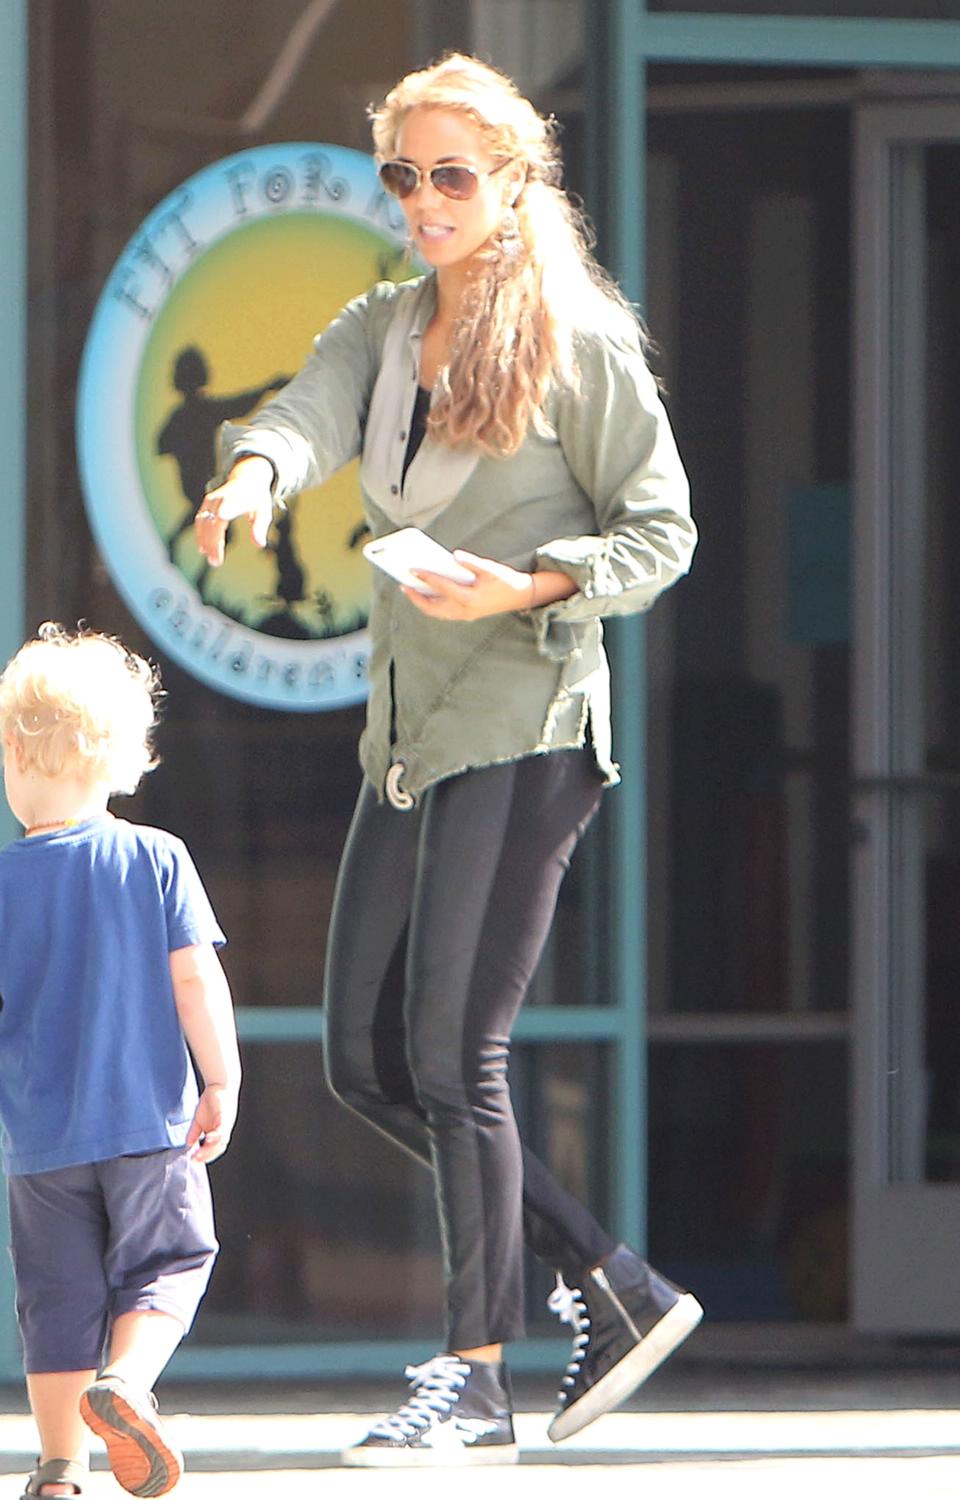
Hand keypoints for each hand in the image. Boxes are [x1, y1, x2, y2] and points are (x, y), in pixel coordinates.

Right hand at [186, 1084, 237, 1163]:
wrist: (220, 1084)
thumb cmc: (211, 1101)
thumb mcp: (199, 1120)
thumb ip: (194, 1132)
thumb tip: (188, 1145)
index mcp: (218, 1133)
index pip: (214, 1150)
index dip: (204, 1156)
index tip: (193, 1159)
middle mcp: (224, 1131)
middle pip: (218, 1149)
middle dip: (206, 1156)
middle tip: (194, 1159)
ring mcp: (226, 1125)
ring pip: (221, 1142)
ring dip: (210, 1149)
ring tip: (199, 1154)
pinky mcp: (226, 1117)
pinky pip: (223, 1130)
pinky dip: (216, 1136)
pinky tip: (208, 1139)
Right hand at [195, 455, 273, 565]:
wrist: (246, 478)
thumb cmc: (257, 498)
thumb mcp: (264, 511)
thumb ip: (260, 527)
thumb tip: (260, 544)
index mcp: (237, 498)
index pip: (228, 506)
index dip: (223, 512)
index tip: (221, 519)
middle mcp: (221, 498)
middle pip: (213, 521)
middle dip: (213, 543)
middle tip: (216, 562)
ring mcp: (211, 501)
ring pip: (203, 522)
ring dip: (205, 542)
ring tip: (211, 559)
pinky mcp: (206, 504)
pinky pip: (200, 521)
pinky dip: (201, 535)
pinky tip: (203, 549)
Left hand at [403, 550, 532, 620]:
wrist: (520, 596)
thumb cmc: (505, 580)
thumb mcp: (491, 568)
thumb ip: (472, 562)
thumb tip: (455, 556)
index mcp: (470, 598)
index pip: (442, 588)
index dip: (426, 578)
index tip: (413, 569)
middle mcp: (465, 611)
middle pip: (433, 608)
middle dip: (416, 597)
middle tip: (403, 584)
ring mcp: (464, 616)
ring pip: (436, 613)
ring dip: (422, 602)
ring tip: (410, 588)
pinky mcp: (465, 615)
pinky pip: (443, 612)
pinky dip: (431, 604)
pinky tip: (425, 593)